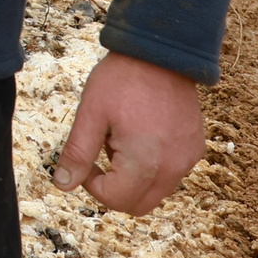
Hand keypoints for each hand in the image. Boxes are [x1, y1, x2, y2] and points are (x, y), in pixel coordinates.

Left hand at [52, 51, 206, 214]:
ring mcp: (188, 159)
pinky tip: (142, 135)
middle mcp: (173, 168)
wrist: (161, 52)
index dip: (93, 185)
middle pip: (138, 205)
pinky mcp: (195, 149)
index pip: (116, 200)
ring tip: (122, 139)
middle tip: (101, 153)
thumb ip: (77, 153)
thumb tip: (62, 185)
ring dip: (134, 179)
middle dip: (114, 189)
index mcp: (145, 162)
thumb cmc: (122, 80)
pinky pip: (172, 174)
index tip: (86, 160)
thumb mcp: (91, 113)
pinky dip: (153, 167)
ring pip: (156, 192)